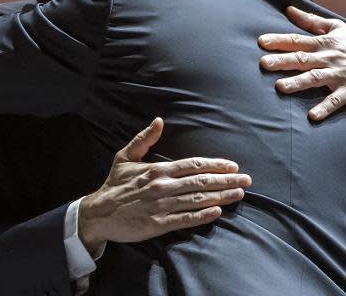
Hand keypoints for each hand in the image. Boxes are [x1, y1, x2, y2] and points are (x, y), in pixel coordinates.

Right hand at [78, 118, 250, 252]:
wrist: (98, 213)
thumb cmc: (115, 184)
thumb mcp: (125, 156)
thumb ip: (144, 139)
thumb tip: (158, 121)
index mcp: (157, 169)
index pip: (193, 165)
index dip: (215, 165)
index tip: (233, 165)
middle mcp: (162, 186)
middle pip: (201, 182)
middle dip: (226, 180)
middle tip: (247, 180)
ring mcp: (161, 207)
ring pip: (197, 200)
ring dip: (221, 196)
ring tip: (239, 194)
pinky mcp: (158, 225)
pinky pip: (186, 219)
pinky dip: (203, 215)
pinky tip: (218, 212)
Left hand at [258, 6, 345, 120]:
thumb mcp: (337, 28)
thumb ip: (311, 21)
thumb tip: (289, 10)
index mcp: (325, 43)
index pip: (298, 40)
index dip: (279, 41)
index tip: (261, 41)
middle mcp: (329, 58)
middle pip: (303, 59)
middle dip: (282, 61)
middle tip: (263, 64)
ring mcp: (340, 75)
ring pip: (315, 79)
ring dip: (298, 83)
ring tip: (280, 87)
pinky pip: (335, 101)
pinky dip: (324, 108)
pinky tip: (311, 116)